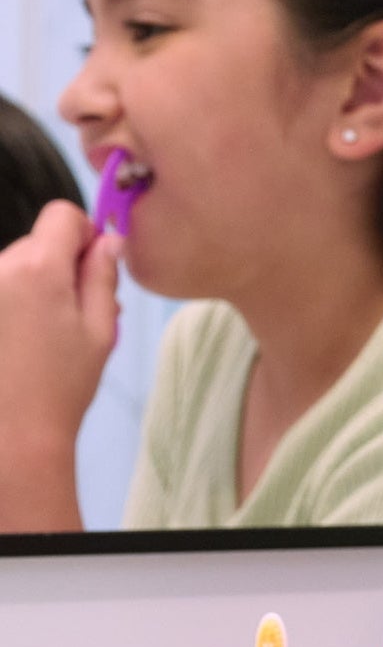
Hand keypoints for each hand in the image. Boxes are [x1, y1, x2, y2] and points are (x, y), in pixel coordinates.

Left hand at [0, 202, 119, 471]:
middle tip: (78, 312)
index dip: (84, 233)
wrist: (13, 431)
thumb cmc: (62, 384)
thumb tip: (108, 241)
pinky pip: (0, 287)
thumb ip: (103, 276)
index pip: (62, 214)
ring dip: (35, 286)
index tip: (94, 266)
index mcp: (38, 269)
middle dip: (60, 265)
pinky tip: (21, 340)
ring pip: (15, 265)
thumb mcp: (100, 329)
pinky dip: (14, 303)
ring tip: (47, 334)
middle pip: (37, 241)